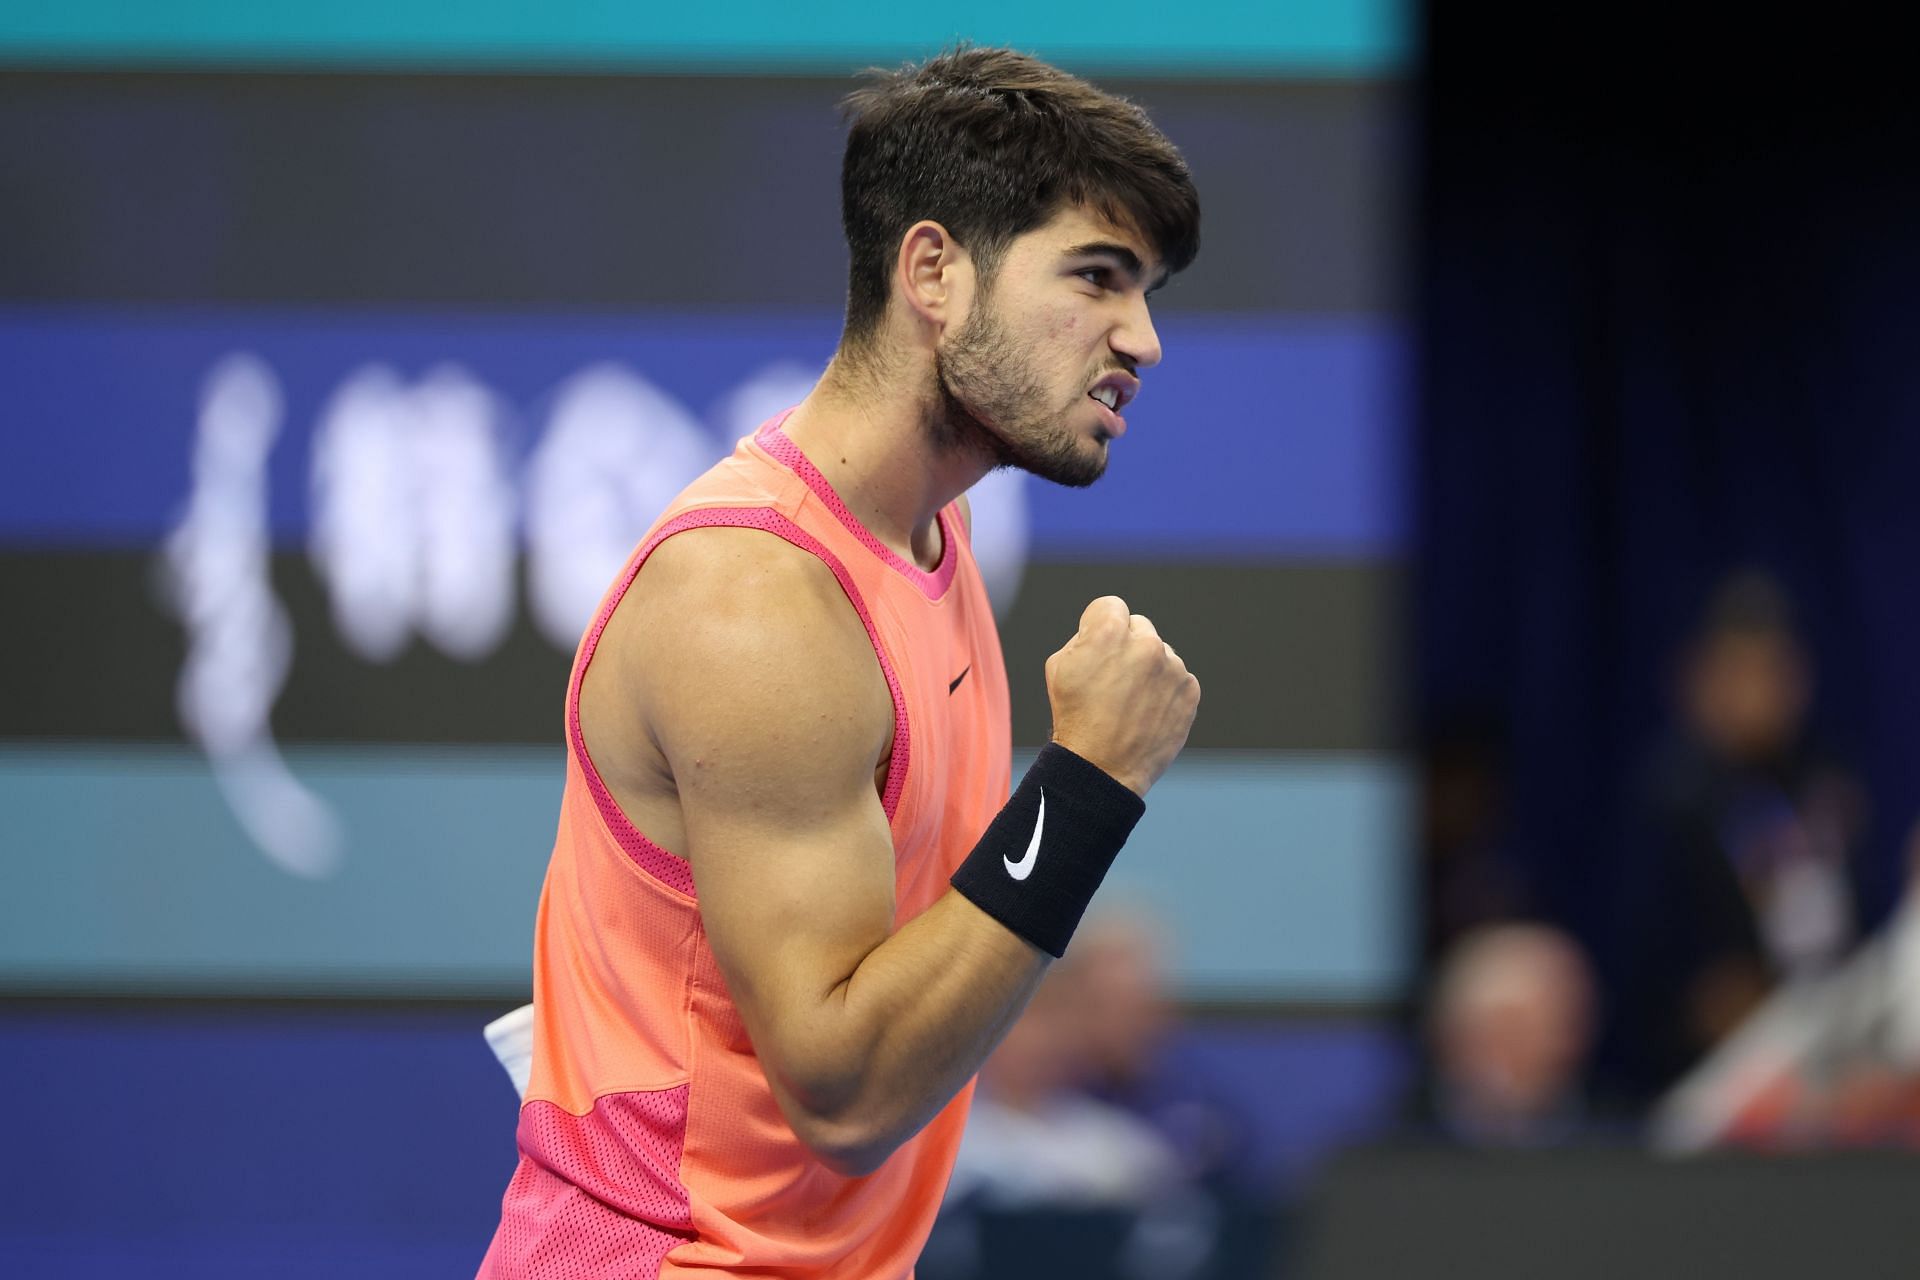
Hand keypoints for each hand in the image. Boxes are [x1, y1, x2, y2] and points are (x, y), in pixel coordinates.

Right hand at [1044, 596, 1199, 797]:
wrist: (1102, 767)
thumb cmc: (1075, 716)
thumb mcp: (1059, 666)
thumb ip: (1085, 637)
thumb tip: (1104, 630)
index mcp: (1110, 632)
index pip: (1110, 606)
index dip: (1098, 626)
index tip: (1096, 648)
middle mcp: (1146, 644)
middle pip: (1138, 627)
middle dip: (1126, 645)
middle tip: (1112, 679)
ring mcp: (1172, 668)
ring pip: (1160, 654)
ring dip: (1147, 669)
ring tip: (1129, 702)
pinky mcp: (1190, 690)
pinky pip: (1177, 678)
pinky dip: (1164, 690)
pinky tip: (1146, 712)